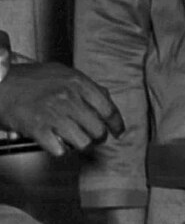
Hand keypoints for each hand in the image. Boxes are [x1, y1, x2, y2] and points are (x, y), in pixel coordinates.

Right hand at [0, 62, 123, 155]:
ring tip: (69, 136)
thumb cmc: (28, 79)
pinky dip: (58, 148)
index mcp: (77, 83)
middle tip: (89, 135)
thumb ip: (85, 86)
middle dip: (96, 136)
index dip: (116, 124)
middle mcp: (69, 98)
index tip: (117, 131)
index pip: (109, 109)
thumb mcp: (61, 73)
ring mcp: (54, 114)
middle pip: (99, 130)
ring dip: (78, 143)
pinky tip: (53, 139)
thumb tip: (106, 99)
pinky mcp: (38, 129)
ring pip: (84, 143)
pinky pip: (61, 150)